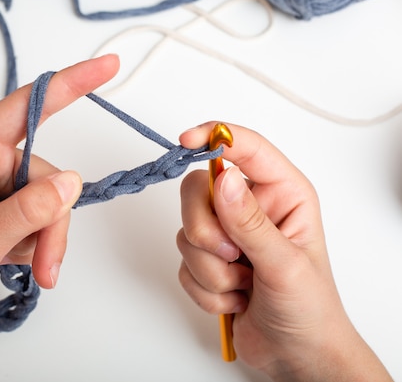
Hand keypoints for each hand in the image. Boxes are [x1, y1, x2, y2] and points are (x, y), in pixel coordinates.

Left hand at [0, 55, 120, 381]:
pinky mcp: (11, 207)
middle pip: (51, 177)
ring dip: (47, 240)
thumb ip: (27, 210)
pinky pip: (46, 218)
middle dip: (51, 223)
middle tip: (43, 262)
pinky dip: (40, 244)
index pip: (30, 106)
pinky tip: (16, 260)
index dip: (72, 83)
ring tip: (33, 268)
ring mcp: (3, 185)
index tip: (108, 65)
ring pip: (53, 203)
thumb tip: (72, 183)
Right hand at [176, 122, 391, 380]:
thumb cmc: (310, 308)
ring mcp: (226, 235)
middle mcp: (250, 207)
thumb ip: (252, 223)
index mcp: (281, 193)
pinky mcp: (207, 261)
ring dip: (212, 269)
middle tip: (234, 256)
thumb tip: (223, 180)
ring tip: (245, 286)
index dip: (213, 137)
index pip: (244, 148)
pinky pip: (183, 264)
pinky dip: (206, 289)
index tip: (186, 141)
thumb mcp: (285, 264)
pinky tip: (235, 299)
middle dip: (207, 231)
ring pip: (187, 232)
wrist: (294, 355)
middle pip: (198, 190)